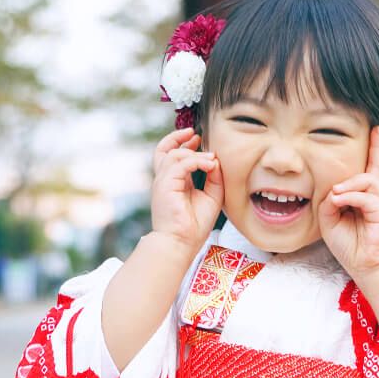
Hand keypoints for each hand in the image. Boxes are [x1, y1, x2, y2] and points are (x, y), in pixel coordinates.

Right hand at [151, 126, 223, 257]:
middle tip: (196, 134)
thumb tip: (215, 160)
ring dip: (195, 153)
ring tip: (211, 159)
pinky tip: (209, 165)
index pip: (173, 156)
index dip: (184, 143)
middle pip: (164, 149)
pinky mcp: (164, 185)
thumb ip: (214, 178)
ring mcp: (163, 182)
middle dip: (179, 138)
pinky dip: (196, 161)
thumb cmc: (194, 225)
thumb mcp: (212, 197)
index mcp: (174, 183)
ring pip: (174, 154)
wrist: (181, 242)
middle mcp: (165, 180)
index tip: (198, 138)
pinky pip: (179, 164)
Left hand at [317, 126, 378, 282]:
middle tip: (377, 130)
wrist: (367, 268)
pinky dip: (351, 197)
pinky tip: (340, 202)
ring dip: (349, 184)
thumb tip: (334, 190)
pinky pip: (367, 197)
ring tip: (336, 195)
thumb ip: (329, 202)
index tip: (376, 131)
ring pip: (368, 180)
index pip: (369, 171)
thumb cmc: (350, 246)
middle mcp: (375, 199)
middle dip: (377, 148)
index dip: (374, 151)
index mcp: (364, 199)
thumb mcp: (330, 222)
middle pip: (376, 169)